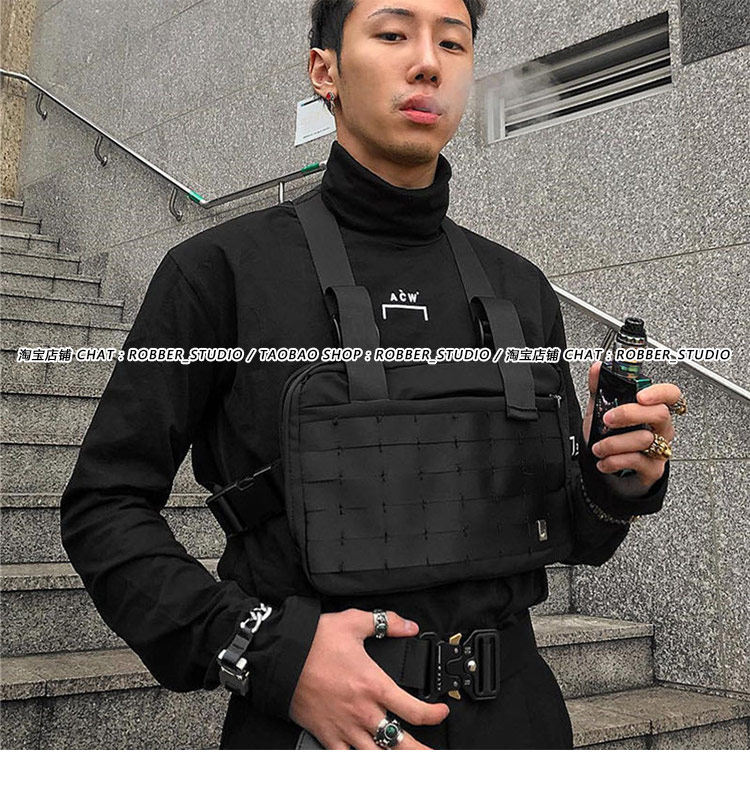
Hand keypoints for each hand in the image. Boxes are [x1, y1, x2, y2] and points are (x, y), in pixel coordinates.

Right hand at [289, 608, 448, 748]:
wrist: (280, 655)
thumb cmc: (314, 640)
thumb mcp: (354, 622)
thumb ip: (386, 623)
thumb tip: (409, 626)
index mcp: (373, 684)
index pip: (414, 710)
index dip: (435, 715)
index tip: (441, 712)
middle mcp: (362, 711)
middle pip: (400, 743)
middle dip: (422, 753)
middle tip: (435, 757)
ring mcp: (344, 727)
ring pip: (376, 757)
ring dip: (394, 762)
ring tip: (408, 764)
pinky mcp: (325, 734)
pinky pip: (345, 759)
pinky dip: (357, 763)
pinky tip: (367, 763)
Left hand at [583, 361, 681, 493]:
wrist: (610, 469)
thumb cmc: (612, 437)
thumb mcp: (601, 411)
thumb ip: (599, 389)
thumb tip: (597, 368)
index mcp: (651, 410)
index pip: (671, 395)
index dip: (660, 392)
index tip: (640, 395)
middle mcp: (661, 428)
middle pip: (660, 414)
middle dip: (629, 414)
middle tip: (608, 419)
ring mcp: (659, 449)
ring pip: (645, 439)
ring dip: (614, 443)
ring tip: (598, 447)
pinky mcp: (653, 469)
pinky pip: (637, 461)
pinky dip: (615, 461)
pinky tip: (604, 461)